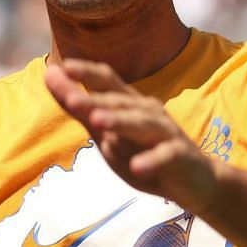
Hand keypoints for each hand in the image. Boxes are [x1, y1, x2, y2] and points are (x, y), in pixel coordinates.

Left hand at [44, 59, 216, 211]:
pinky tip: (138, 167)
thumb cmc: (145, 152)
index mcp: (131, 104)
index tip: (64, 67)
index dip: (88, 73)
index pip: (108, 81)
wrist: (196, 179)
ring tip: (98, 122)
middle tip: (71, 99)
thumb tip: (50, 74)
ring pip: (142, 124)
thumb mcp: (107, 132)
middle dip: (95, 101)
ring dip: (121, 121)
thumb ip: (79, 106)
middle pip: (121, 102)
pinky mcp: (180, 156)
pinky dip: (152, 160)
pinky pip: (165, 156)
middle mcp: (149, 112)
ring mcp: (166, 133)